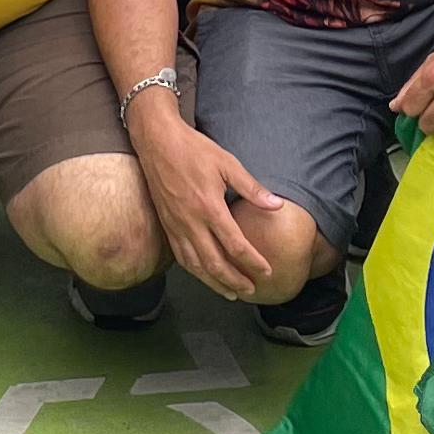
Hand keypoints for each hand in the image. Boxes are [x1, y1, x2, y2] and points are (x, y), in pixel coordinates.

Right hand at [127, 94, 280, 300]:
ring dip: (214, 282)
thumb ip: (252, 187)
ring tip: (231, 292)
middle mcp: (190, 222)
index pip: (235, 245)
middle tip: (251, 290)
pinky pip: (181, 256)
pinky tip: (204, 275)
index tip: (267, 272)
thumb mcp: (227, 163)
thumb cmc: (193, 149)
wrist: (156, 141)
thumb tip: (277, 205)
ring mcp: (176, 226)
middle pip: (215, 263)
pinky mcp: (166, 225)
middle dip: (235, 280)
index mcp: (209, 207)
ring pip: (195, 265)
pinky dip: (195, 271)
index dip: (253, 262)